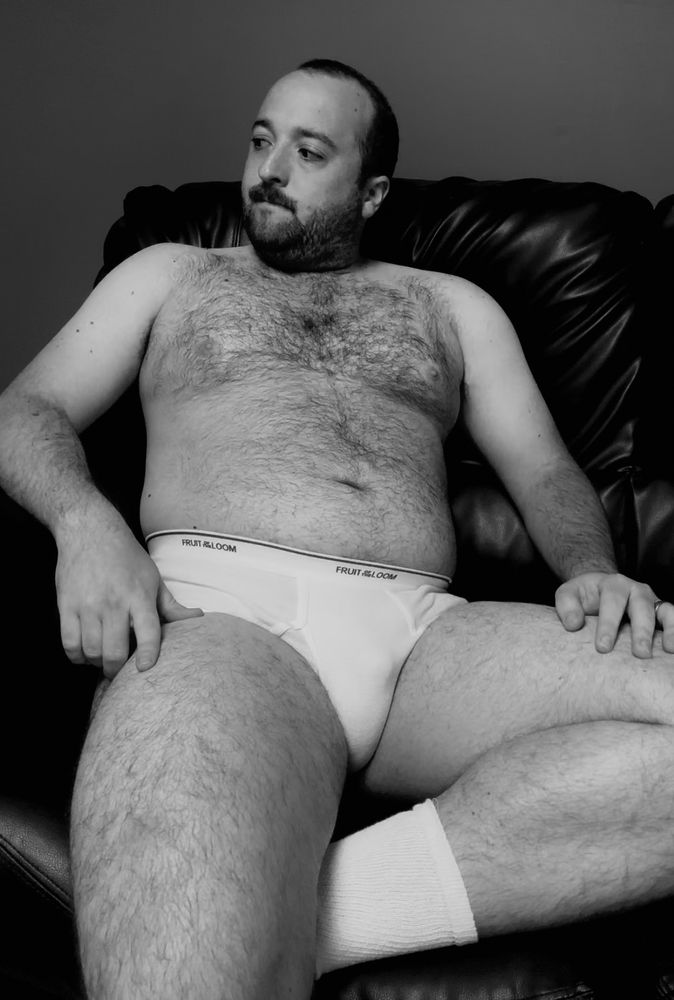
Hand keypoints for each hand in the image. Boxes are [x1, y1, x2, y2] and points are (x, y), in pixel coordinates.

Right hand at [56, 517, 202, 677]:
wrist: (90, 531)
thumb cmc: (126, 557)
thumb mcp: (153, 578)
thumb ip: (172, 606)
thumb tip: (197, 618)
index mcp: (139, 595)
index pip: (148, 631)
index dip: (148, 653)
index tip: (145, 668)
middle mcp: (114, 602)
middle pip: (114, 651)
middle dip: (117, 669)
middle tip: (120, 670)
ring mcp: (88, 605)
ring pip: (91, 651)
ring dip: (97, 663)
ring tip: (103, 658)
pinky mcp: (66, 605)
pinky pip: (69, 644)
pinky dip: (77, 656)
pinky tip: (85, 652)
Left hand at [555, 572, 673, 657]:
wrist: (599, 589)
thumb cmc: (583, 596)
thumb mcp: (568, 594)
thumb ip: (566, 605)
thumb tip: (573, 624)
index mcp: (613, 584)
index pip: (612, 602)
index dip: (608, 625)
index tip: (603, 647)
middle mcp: (636, 590)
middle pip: (641, 607)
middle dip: (641, 631)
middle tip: (639, 654)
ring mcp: (652, 601)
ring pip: (665, 612)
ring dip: (669, 630)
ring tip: (668, 650)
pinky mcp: (661, 614)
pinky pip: (673, 619)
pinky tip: (672, 649)